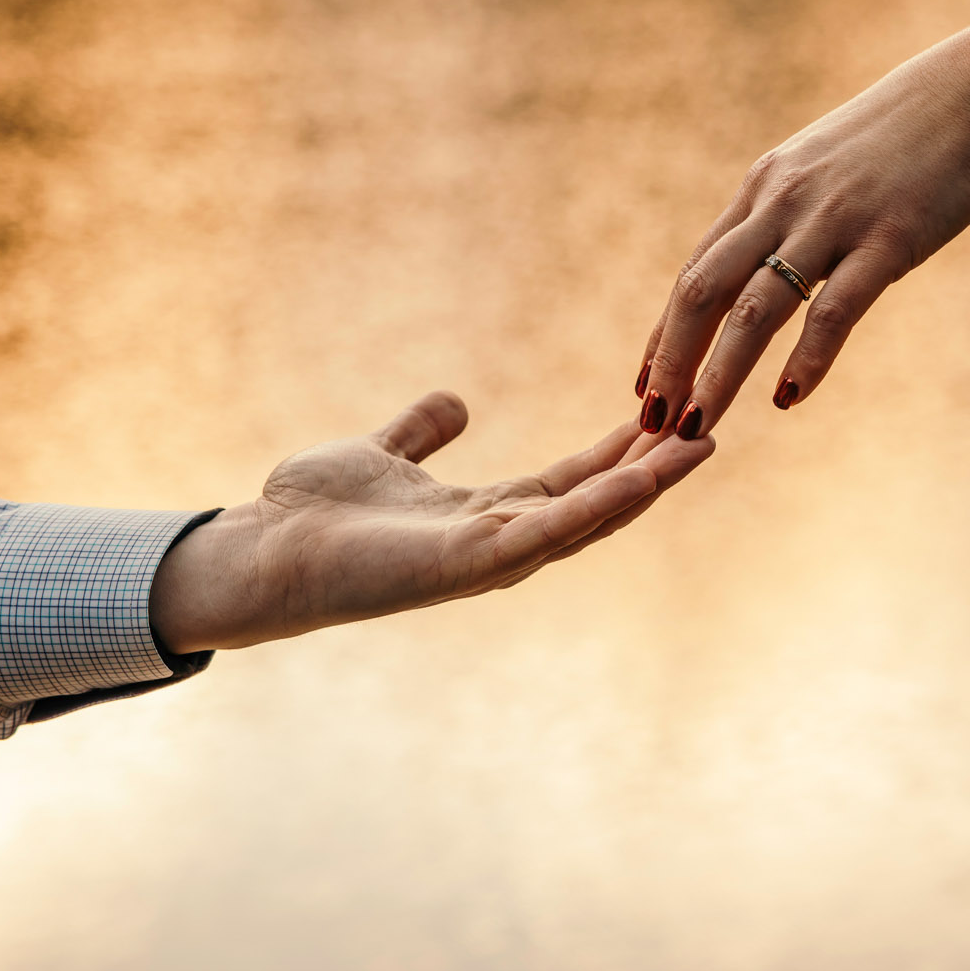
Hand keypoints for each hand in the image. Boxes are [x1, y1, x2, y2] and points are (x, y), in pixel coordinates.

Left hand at [149, 391, 714, 651]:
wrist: (258, 553)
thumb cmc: (310, 515)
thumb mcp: (379, 454)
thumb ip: (420, 432)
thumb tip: (456, 405)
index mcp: (483, 515)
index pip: (570, 481)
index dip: (621, 451)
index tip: (670, 416)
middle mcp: (496, 541)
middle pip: (594, 502)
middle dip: (652, 469)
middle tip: (711, 428)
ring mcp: (486, 558)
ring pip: (583, 521)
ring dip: (642, 488)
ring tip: (697, 449)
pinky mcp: (466, 566)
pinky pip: (544, 534)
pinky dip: (594, 508)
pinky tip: (636, 480)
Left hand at [634, 21, 969, 437]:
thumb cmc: (904, 137)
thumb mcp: (823, 168)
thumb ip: (787, 216)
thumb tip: (760, 268)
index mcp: (764, 188)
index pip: (695, 271)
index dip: (665, 334)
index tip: (644, 386)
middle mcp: (783, 203)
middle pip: (704, 292)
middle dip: (673, 362)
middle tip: (656, 422)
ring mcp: (832, 221)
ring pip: (755, 309)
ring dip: (721, 373)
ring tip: (700, 427)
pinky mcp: (886, 240)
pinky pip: (832, 311)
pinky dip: (805, 360)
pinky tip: (788, 399)